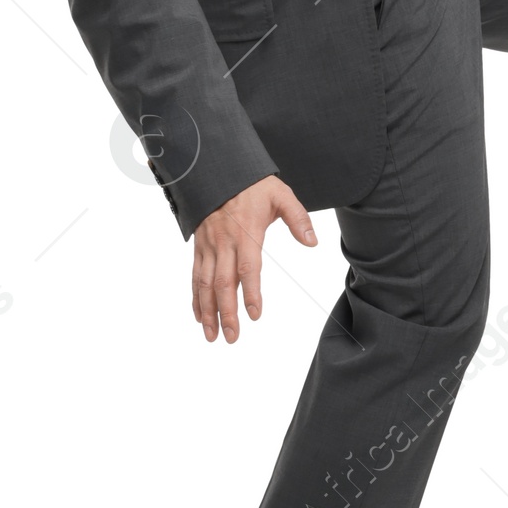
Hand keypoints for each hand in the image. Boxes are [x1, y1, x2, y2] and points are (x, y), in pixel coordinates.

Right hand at [191, 175, 316, 343]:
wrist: (218, 169)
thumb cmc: (253, 185)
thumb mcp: (281, 195)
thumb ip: (298, 218)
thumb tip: (312, 242)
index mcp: (246, 232)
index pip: (247, 268)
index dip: (250, 293)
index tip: (255, 315)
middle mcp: (224, 242)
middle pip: (222, 283)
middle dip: (226, 313)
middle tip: (232, 338)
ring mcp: (208, 245)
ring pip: (203, 283)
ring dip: (207, 311)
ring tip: (211, 336)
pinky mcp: (199, 246)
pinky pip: (194, 275)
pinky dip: (195, 297)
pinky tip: (199, 315)